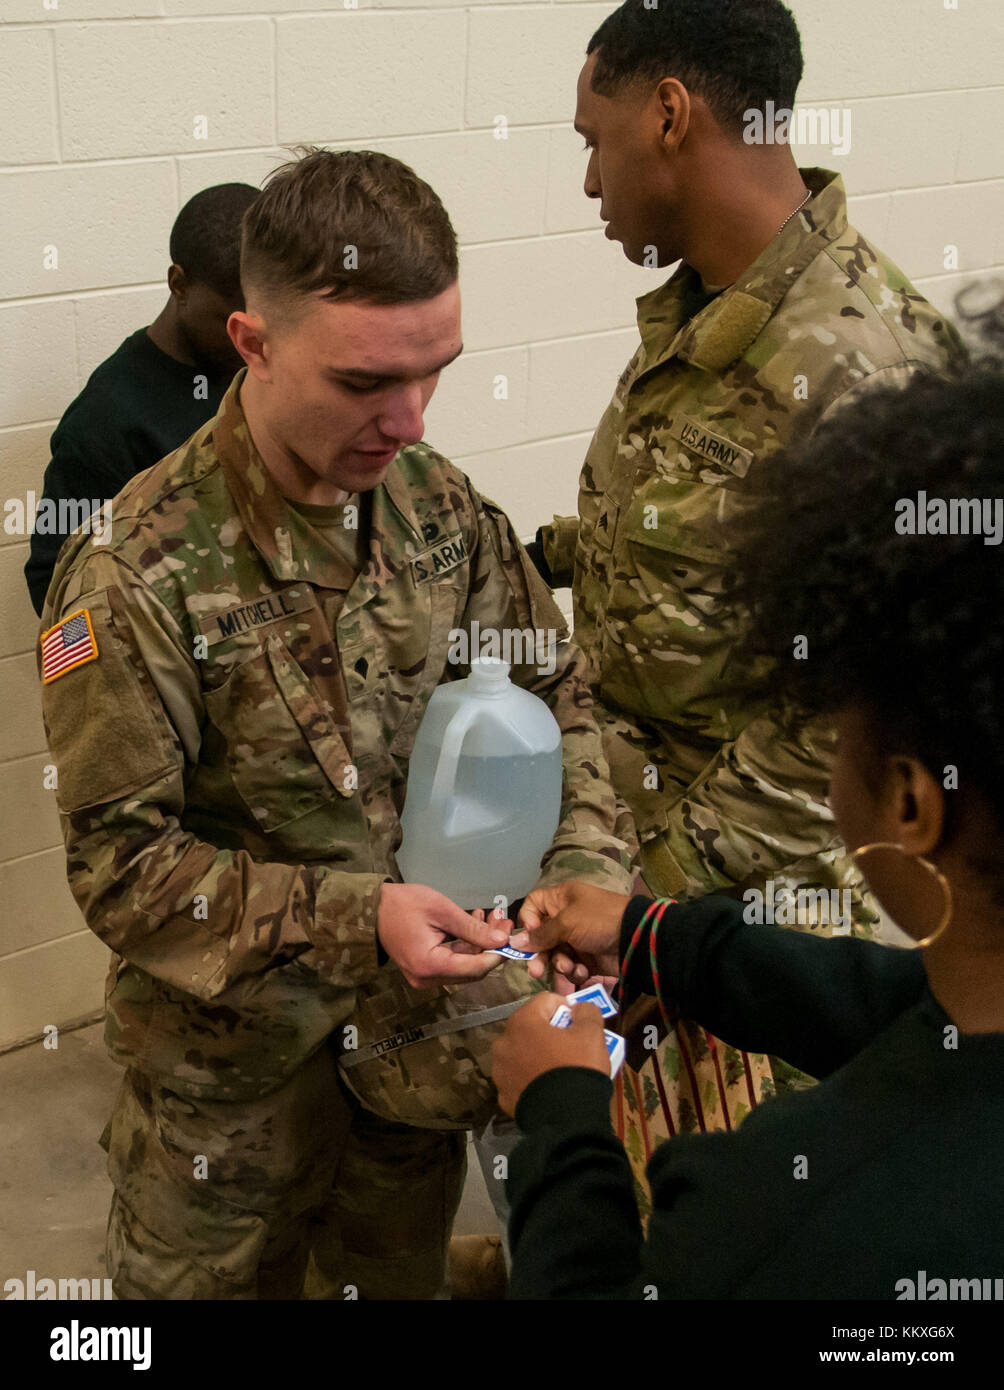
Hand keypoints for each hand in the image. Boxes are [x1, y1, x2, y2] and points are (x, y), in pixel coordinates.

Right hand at [377, 884, 508, 988]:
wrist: (372, 908)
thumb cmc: (404, 904)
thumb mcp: (442, 910)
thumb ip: (472, 928)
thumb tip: (502, 940)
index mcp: (430, 966)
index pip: (475, 969)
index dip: (497, 955)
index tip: (511, 937)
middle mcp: (428, 979)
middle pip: (471, 970)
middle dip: (490, 947)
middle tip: (503, 921)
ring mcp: (425, 977)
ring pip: (464, 966)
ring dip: (479, 944)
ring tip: (491, 917)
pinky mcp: (424, 971)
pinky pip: (452, 962)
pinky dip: (465, 946)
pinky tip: (474, 923)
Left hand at [491, 992, 609, 1114]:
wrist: (567, 1119)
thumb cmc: (577, 1067)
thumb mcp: (592, 1033)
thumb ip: (586, 1012)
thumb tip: (579, 1008)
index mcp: (522, 1022)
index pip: (545, 1001)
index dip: (565, 1008)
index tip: (578, 1023)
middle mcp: (503, 1043)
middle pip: (529, 1028)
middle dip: (548, 1032)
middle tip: (569, 1046)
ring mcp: (500, 1072)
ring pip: (520, 1054)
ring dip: (535, 1055)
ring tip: (556, 1069)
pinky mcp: (503, 1097)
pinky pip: (519, 1080)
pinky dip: (530, 1080)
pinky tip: (547, 1088)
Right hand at [510, 880, 629, 987]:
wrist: (635, 940)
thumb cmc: (598, 920)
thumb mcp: (567, 922)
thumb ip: (541, 934)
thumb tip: (515, 942)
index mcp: (561, 899)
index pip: (534, 905)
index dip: (528, 920)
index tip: (531, 935)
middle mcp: (566, 918)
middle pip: (541, 937)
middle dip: (539, 955)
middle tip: (536, 971)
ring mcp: (577, 939)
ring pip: (554, 955)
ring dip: (559, 964)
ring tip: (570, 967)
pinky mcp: (586, 958)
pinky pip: (570, 966)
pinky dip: (574, 971)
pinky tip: (582, 971)